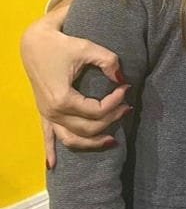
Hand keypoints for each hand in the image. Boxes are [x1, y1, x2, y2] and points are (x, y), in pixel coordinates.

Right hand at [20, 6, 128, 165]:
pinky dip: (51, 151)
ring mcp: (47, 115)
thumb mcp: (87, 47)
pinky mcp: (44, 113)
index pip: (97, 111)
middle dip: (112, 120)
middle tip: (129, 106)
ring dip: (92, 143)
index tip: (126, 86)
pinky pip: (48, 136)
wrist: (33, 42)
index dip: (116, 102)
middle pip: (88, 128)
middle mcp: (52, 112)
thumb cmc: (60, 44)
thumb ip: (109, 61)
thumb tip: (122, 78)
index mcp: (62, 99)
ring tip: (114, 140)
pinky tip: (52, 166)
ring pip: (71, 140)